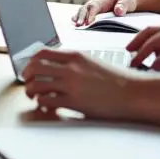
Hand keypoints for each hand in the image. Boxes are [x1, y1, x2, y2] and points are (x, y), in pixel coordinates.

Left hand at [21, 48, 139, 119]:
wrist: (133, 92)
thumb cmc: (116, 80)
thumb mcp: (92, 63)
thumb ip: (73, 63)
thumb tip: (55, 67)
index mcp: (75, 56)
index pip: (42, 53)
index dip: (30, 61)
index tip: (29, 68)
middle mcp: (71, 68)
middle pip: (35, 67)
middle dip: (26, 76)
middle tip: (27, 83)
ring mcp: (71, 85)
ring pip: (37, 84)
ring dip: (31, 91)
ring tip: (34, 96)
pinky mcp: (74, 102)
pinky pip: (46, 100)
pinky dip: (41, 103)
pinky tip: (46, 106)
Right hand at [73, 0, 137, 25]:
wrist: (128, 2)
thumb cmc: (127, 0)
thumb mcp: (128, 1)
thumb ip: (123, 5)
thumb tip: (118, 11)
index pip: (94, 6)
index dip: (90, 14)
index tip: (89, 22)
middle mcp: (97, 3)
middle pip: (86, 8)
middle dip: (81, 16)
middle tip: (79, 25)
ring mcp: (95, 9)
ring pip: (83, 11)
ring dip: (79, 18)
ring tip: (75, 25)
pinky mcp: (95, 14)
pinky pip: (85, 16)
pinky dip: (80, 19)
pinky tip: (75, 24)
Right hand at [127, 21, 159, 71]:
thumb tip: (153, 64)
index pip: (152, 40)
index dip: (141, 53)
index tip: (133, 64)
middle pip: (150, 32)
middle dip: (138, 43)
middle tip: (128, 54)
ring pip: (156, 34)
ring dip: (145, 43)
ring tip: (137, 54)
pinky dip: (155, 45)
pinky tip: (157, 56)